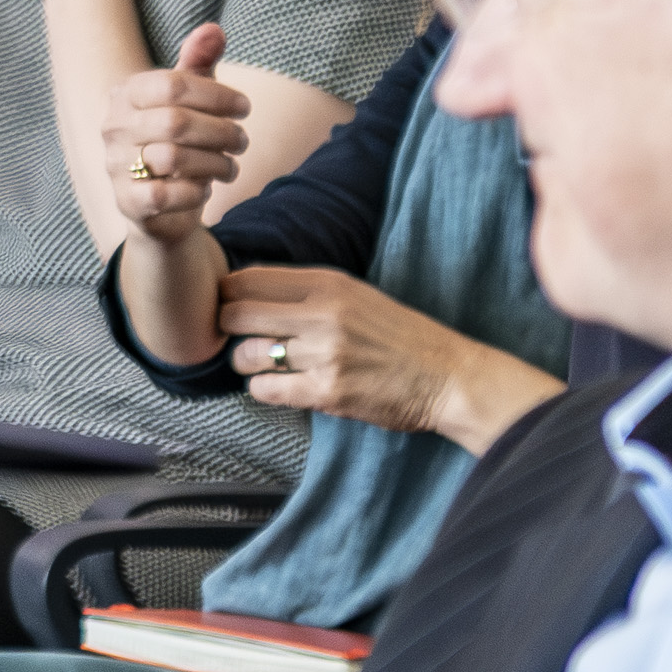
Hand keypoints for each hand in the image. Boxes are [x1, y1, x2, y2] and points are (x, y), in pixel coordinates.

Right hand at [95, 19, 250, 247]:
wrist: (159, 202)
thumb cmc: (177, 140)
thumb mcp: (190, 100)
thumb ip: (199, 63)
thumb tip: (214, 29)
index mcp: (126, 93)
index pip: (173, 84)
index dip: (217, 94)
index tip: (244, 107)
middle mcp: (114, 126)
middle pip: (176, 122)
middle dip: (221, 131)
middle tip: (242, 140)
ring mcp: (115, 166)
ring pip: (173, 158)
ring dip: (215, 162)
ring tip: (230, 165)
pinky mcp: (127, 202)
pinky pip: (165, 195)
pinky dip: (195, 192)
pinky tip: (206, 188)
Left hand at [211, 267, 539, 446]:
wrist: (446, 376)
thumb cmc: (398, 336)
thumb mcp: (355, 295)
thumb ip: (306, 290)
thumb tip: (246, 290)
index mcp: (327, 283)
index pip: (247, 278)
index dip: (226, 293)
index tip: (228, 306)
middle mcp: (321, 314)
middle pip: (235, 313)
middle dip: (225, 327)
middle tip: (234, 338)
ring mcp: (324, 354)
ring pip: (246, 355)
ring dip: (245, 363)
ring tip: (263, 365)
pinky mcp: (327, 393)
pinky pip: (266, 390)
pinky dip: (263, 390)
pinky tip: (278, 387)